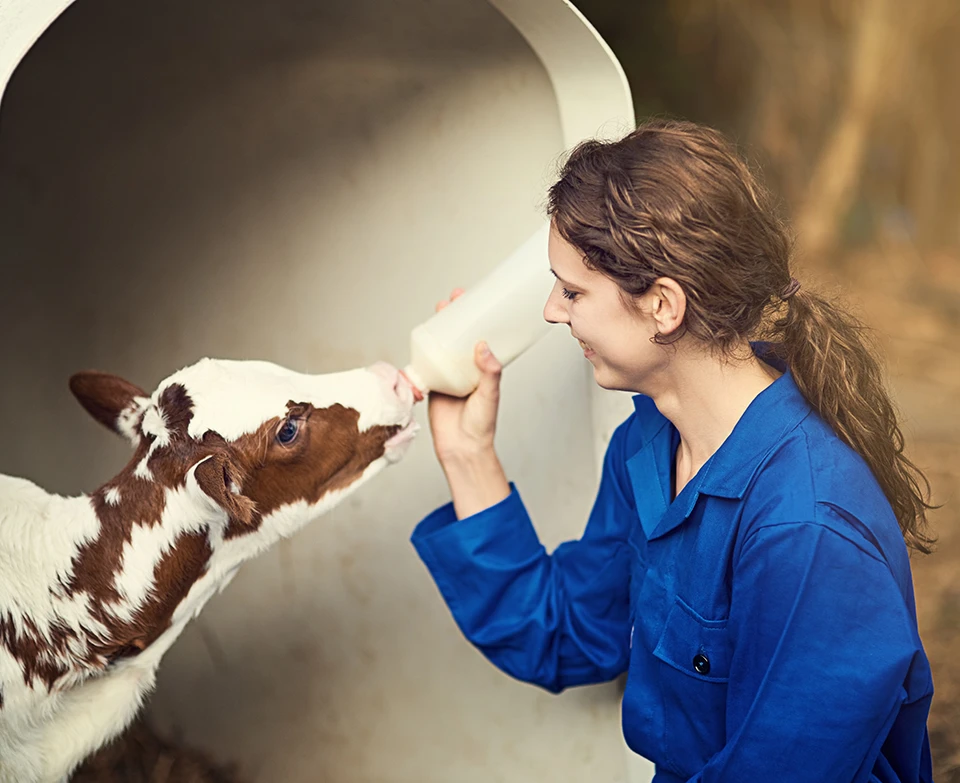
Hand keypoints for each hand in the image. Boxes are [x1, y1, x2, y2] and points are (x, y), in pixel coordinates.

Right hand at [427, 289, 502, 463]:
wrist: (460, 449)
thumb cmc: (481, 426)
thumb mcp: (490, 396)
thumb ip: (489, 373)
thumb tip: (483, 346)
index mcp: (484, 369)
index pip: (482, 337)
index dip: (480, 319)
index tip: (478, 301)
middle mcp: (466, 369)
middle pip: (460, 336)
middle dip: (456, 316)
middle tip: (454, 299)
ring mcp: (448, 375)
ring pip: (442, 346)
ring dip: (439, 328)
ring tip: (439, 310)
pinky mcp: (432, 383)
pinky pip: (426, 363)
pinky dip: (423, 349)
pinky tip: (421, 335)